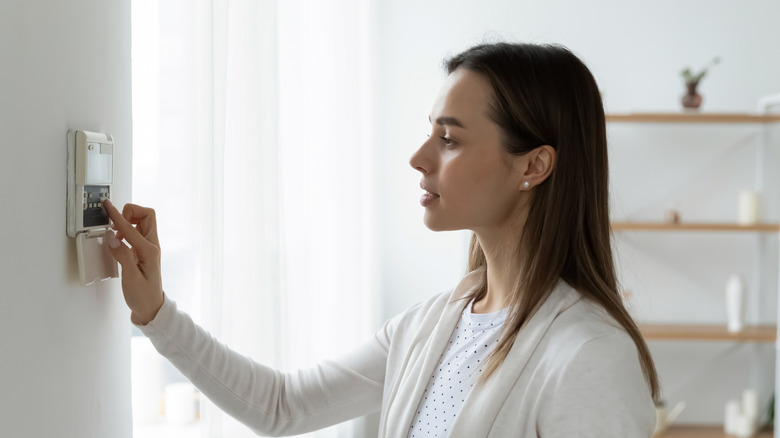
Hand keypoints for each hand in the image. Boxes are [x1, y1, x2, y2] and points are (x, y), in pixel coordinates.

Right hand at [103, 200, 164, 325]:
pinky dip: (127, 229)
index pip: (132, 227)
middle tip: (115, 224)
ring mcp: (149, 247)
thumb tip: (112, 237)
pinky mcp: (144, 250)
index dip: (117, 216)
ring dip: (128, 221)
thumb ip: (122, 256)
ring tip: (115, 233)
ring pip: (143, 221)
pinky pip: (137, 231)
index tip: (108, 206)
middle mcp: (152, 245)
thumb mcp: (130, 278)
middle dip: (130, 212)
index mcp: (150, 251)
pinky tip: (118, 240)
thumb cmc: (142, 296)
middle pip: (147, 215)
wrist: (150, 308)